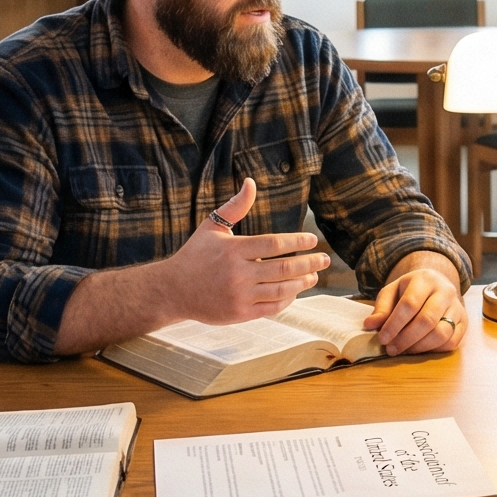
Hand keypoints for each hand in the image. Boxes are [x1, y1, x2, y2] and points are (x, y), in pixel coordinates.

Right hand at [166, 177, 328, 323]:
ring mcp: (239, 295)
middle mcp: (237, 273)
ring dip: (302, 282)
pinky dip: (287, 300)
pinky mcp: (239, 314)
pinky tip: (295, 291)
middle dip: (308, 263)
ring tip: (313, 275)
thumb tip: (250, 182)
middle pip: (283, 268)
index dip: (296, 242)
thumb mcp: (211, 227)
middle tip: (324, 259)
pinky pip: (271, 308)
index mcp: (233, 250)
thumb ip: (234, 207)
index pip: (273, 244)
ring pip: (281, 290)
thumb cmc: (195, 255)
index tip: (312, 240)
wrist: (172, 290)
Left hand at [367, 256, 466, 355]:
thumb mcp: (392, 292)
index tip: (382, 339)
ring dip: (419, 347)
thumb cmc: (411, 290)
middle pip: (427, 320)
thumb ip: (381, 308)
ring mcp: (457, 307)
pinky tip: (420, 349)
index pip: (410, 304)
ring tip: (404, 351)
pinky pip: (452, 342)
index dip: (394, 324)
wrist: (437, 285)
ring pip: (441, 333)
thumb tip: (369, 325)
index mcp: (425, 279)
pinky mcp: (464, 322)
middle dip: (406, 339)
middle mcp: (445, 291)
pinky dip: (434, 350)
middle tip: (391, 349)